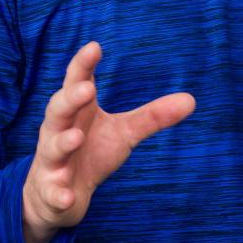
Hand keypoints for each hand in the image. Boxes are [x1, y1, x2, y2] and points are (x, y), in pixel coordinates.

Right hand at [22, 42, 194, 242]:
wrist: (58, 195)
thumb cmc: (91, 151)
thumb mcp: (123, 132)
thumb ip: (152, 116)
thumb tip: (191, 100)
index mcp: (76, 111)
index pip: (76, 82)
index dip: (83, 65)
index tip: (94, 47)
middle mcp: (58, 131)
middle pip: (58, 110)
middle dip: (70, 99)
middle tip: (87, 89)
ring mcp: (52, 161)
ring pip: (53, 148)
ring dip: (63, 142)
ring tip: (76, 138)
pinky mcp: (51, 191)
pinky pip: (52, 192)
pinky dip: (58, 193)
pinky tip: (67, 195)